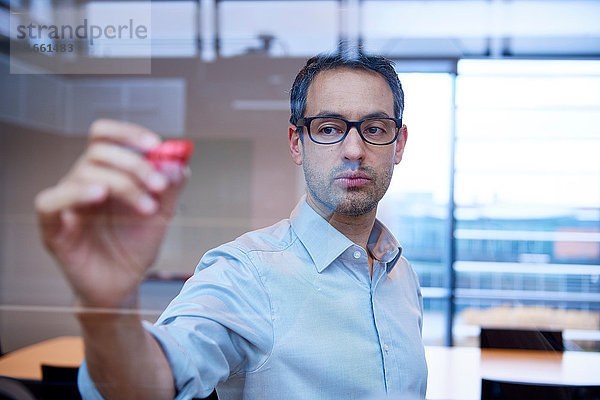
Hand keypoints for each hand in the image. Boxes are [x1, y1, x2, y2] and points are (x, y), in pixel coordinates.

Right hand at [35, 120, 189, 308]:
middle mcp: (83, 181)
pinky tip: (99, 195)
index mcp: (106, 172)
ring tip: (147, 208)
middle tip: (159, 185)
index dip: (128, 133)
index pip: (105, 136)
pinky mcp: (52, 227)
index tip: (155, 144)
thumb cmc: (136, 246)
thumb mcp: (162, 215)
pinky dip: (75, 193)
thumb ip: (171, 188)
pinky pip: (50, 201)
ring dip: (123, 184)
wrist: (123, 285)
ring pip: (85, 173)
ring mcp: (67, 202)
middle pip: (99, 151)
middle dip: (135, 164)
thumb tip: (180, 163)